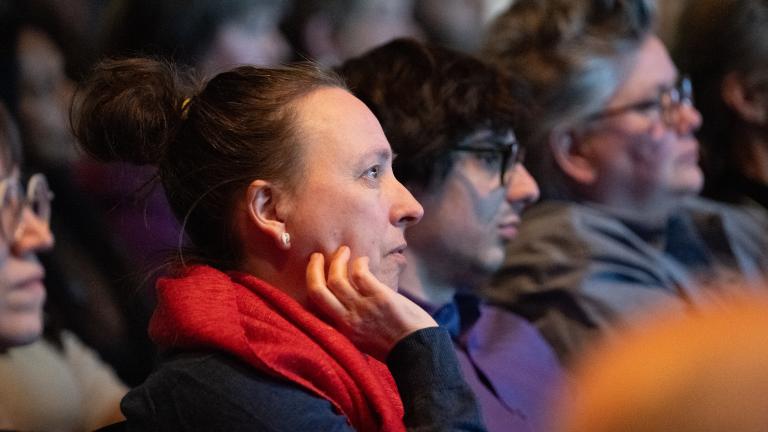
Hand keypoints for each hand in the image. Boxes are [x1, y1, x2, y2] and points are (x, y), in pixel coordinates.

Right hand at [306, 246, 437, 360]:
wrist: (418, 352)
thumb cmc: (395, 347)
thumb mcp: (364, 340)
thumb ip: (353, 324)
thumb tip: (350, 304)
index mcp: (342, 330)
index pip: (316, 307)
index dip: (311, 286)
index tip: (314, 275)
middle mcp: (347, 319)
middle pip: (317, 290)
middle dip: (313, 269)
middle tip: (317, 256)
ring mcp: (362, 307)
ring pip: (337, 279)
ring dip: (338, 260)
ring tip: (343, 251)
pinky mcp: (380, 297)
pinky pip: (360, 274)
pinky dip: (359, 263)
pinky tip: (364, 260)